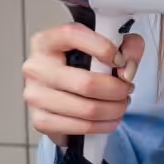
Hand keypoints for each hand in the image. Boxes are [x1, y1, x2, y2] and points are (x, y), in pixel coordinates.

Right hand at [23, 23, 143, 146]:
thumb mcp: (112, 45)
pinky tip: (111, 119)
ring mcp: (34, 95)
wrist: (65, 92)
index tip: (120, 60)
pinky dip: (103, 126)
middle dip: (117, 90)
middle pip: (87, 83)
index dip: (103, 48)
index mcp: (47, 41)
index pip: (73, 36)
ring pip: (87, 109)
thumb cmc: (87, 64)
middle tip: (128, 90)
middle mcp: (36, 67)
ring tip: (122, 104)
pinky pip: (80, 127)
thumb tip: (127, 70)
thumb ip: (128, 46)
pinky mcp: (40, 120)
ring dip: (114, 109)